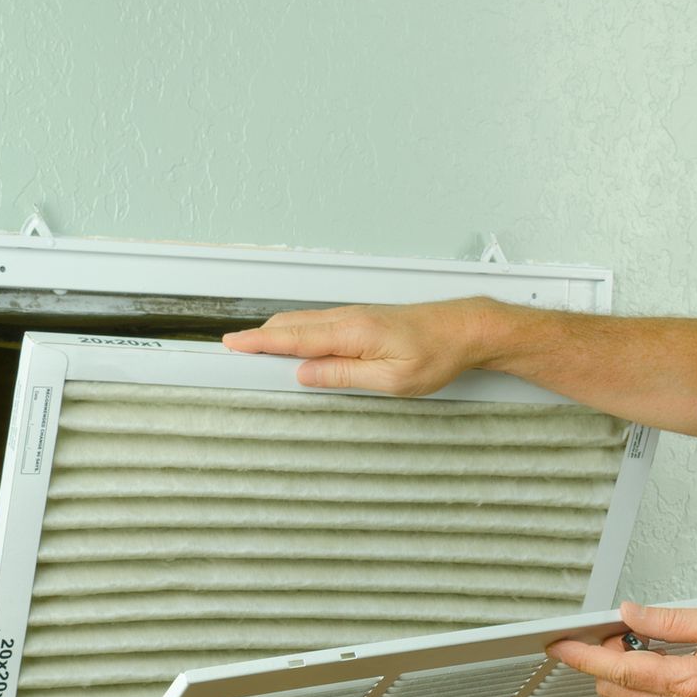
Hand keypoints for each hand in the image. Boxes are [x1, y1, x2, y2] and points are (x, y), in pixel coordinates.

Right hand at [221, 297, 499, 395]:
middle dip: (259, 337)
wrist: (466, 329)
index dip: (258, 342)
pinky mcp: (363, 320)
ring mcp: (355, 316)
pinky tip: (295, 343)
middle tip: (232, 351)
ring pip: (305, 322)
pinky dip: (298, 332)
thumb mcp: (392, 380)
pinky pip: (320, 323)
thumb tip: (305, 375)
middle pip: (291, 325)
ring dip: (277, 334)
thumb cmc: (438, 354)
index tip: (230, 344)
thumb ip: (344, 376)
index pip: (293, 337)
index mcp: (351, 332)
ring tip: (255, 349)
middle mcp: (349, 318)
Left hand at [547, 602, 696, 696]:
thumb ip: (670, 620)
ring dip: (623, 677)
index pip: (617, 668)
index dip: (582, 654)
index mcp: (687, 682)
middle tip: (622, 633)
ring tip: (647, 650)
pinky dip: (641, 692)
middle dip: (605, 660)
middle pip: (612, 690)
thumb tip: (631, 614)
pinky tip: (662, 672)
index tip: (560, 644)